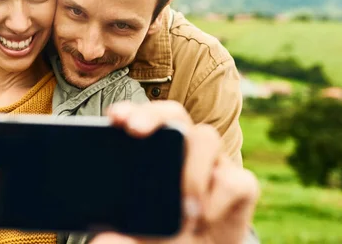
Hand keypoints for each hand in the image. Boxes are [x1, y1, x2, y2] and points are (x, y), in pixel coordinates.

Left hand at [92, 102, 258, 243]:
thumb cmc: (162, 238)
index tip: (114, 118)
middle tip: (134, 130)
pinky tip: (204, 218)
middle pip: (174, 113)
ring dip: (191, 171)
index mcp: (154, 152)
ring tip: (182, 208)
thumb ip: (121, 237)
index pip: (141, 120)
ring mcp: (212, 163)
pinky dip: (219, 199)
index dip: (130, 111)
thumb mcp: (137, 238)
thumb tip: (102, 241)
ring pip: (206, 138)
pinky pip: (236, 179)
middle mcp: (184, 148)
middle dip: (153, 115)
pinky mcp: (239, 185)